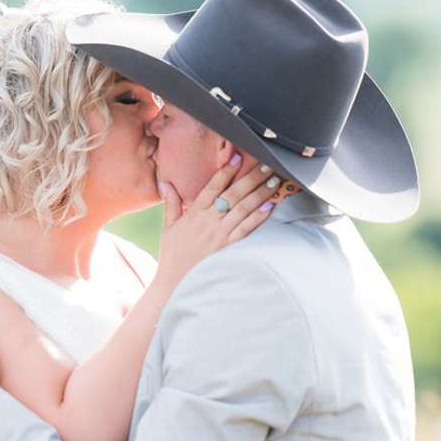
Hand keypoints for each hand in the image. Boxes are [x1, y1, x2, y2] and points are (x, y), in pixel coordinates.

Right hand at [154, 153, 281, 285]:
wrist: (174, 284)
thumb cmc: (172, 255)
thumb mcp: (168, 227)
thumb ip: (171, 203)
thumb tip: (165, 182)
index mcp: (193, 213)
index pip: (212, 187)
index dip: (226, 171)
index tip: (238, 157)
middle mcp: (208, 221)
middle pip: (233, 194)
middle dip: (251, 177)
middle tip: (267, 163)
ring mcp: (219, 235)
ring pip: (243, 209)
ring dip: (260, 193)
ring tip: (274, 180)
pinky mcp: (228, 249)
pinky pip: (246, 230)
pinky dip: (258, 217)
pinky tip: (270, 206)